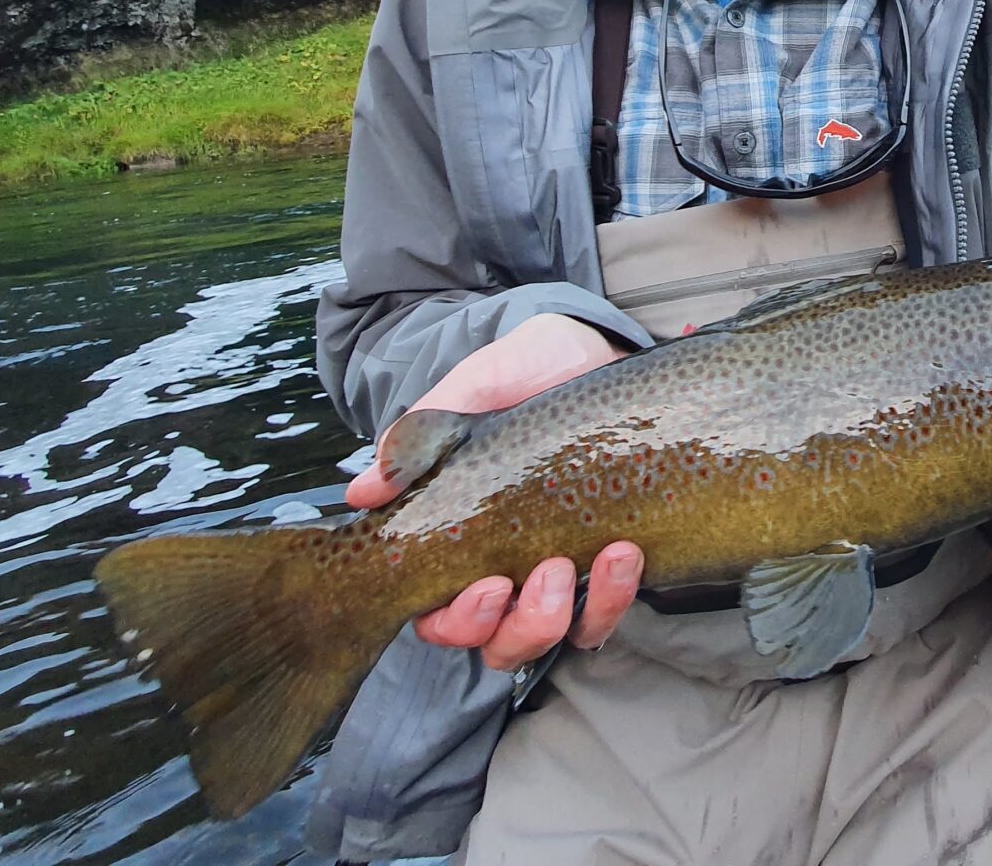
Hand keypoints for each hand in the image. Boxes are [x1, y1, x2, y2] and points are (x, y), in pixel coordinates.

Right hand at [345, 313, 646, 670]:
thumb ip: (419, 438)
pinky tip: (628, 552)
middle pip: (502, 644)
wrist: (586, 348)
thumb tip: (364, 490)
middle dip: (525, 627)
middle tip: (551, 572)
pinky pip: (609, 608)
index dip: (460, 620)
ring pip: (562, 636)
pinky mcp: (610, 559)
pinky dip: (618, 595)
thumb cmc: (515, 376)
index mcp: (458, 545)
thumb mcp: (470, 392)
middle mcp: (506, 571)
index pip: (441, 618)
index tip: (488, 584)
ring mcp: (562, 570)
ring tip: (610, 556)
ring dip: (580, 613)